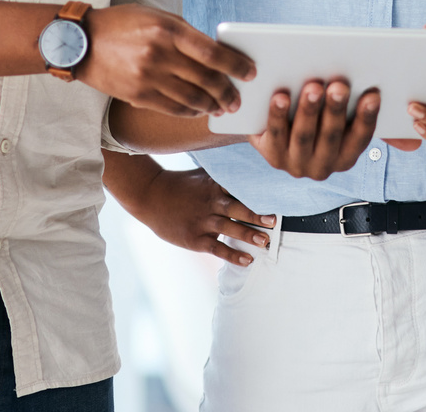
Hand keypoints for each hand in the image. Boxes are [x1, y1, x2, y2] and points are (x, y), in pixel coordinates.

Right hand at [80, 5, 254, 116]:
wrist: (80, 42)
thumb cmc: (123, 24)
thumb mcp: (156, 17)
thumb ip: (186, 34)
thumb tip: (216, 53)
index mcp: (168, 29)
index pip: (211, 52)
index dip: (235, 65)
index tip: (250, 72)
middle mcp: (159, 54)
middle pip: (205, 78)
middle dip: (227, 91)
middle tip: (237, 98)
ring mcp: (147, 76)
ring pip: (191, 97)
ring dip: (211, 105)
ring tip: (222, 107)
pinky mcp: (138, 94)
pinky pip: (172, 108)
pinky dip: (190, 111)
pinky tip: (199, 110)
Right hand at [117, 165, 274, 266]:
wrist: (150, 196)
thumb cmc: (181, 184)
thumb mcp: (203, 172)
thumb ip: (225, 173)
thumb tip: (250, 165)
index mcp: (214, 186)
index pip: (240, 189)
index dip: (257, 193)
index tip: (275, 196)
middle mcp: (210, 203)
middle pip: (237, 209)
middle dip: (256, 216)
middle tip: (274, 221)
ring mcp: (202, 222)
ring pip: (229, 229)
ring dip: (248, 235)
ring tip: (265, 241)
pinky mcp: (195, 239)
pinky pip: (217, 248)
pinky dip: (233, 255)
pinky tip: (248, 260)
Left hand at [249, 78, 380, 179]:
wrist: (277, 137)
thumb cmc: (316, 120)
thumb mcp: (338, 122)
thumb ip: (355, 111)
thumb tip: (374, 90)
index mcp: (346, 157)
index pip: (360, 138)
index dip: (367, 118)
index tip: (372, 96)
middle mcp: (324, 166)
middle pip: (331, 136)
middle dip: (336, 110)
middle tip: (339, 87)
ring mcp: (297, 164)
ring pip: (304, 136)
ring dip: (309, 111)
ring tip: (313, 88)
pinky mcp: (273, 156)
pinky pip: (276, 134)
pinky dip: (278, 115)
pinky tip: (281, 98)